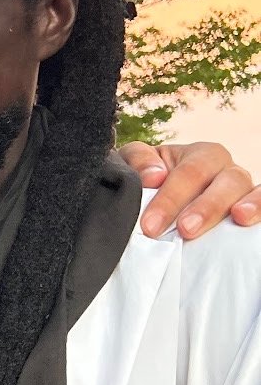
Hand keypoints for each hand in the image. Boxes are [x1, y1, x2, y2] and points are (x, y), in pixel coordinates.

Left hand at [119, 140, 259, 237]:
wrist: (164, 202)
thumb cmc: (150, 183)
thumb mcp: (136, 166)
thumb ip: (138, 162)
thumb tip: (154, 176)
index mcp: (200, 155)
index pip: (188, 173)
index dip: (170, 199)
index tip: (150, 226)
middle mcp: (225, 169)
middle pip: (223, 181)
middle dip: (205, 206)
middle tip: (186, 229)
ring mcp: (242, 189)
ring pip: (246, 189)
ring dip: (243, 205)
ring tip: (239, 218)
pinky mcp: (251, 207)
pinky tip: (250, 220)